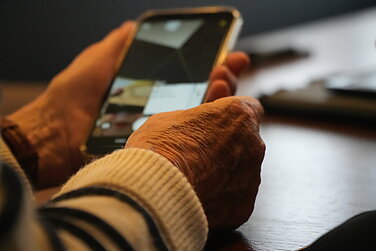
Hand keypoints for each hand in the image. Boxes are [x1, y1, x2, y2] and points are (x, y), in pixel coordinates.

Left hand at [9, 21, 248, 188]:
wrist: (55, 135)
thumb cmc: (71, 97)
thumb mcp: (96, 61)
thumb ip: (117, 46)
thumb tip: (133, 27)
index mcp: (150, 88)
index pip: (188, 74)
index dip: (210, 63)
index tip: (227, 52)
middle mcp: (160, 109)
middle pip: (200, 93)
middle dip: (223, 77)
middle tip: (232, 64)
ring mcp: (161, 129)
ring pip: (199, 115)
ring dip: (218, 96)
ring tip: (225, 79)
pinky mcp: (157, 147)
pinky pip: (185, 136)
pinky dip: (204, 123)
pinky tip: (215, 109)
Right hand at [125, 96, 264, 230]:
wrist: (155, 188)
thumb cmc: (162, 149)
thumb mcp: (174, 116)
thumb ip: (201, 112)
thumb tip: (212, 100)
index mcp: (239, 116)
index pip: (248, 108)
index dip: (230, 117)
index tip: (216, 123)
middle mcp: (253, 145)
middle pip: (246, 142)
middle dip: (226, 146)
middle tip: (198, 153)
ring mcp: (251, 177)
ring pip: (242, 172)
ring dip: (224, 173)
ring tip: (194, 178)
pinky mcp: (243, 206)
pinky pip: (235, 199)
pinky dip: (221, 199)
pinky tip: (199, 196)